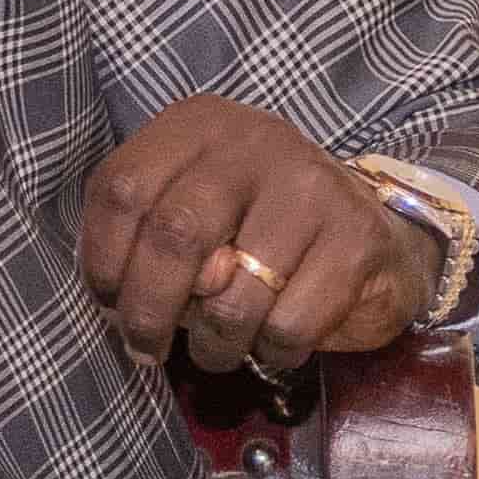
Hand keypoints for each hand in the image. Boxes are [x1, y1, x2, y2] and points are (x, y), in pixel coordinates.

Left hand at [74, 97, 431, 374]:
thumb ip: (152, 238)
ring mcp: (312, 187)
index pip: (123, 189)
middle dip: (149, 311)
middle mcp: (257, 141)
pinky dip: (271, 352)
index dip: (102, 258)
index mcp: (202, 125)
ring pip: (231, 297)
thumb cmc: (261, 230)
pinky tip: (274, 343)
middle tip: (146, 347)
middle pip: (173, 235)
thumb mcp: (196, 210)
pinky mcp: (357, 238)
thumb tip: (131, 304)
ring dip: (214, 345)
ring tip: (219, 350)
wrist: (375, 238)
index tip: (109, 302)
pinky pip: (287, 325)